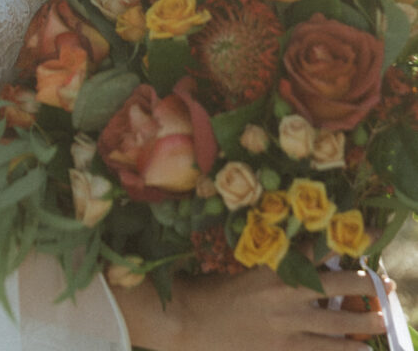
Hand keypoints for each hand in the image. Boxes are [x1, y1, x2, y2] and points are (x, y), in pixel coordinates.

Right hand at [168, 266, 390, 350]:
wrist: (192, 322)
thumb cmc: (213, 291)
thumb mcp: (245, 269)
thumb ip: (274, 267)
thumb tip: (301, 262)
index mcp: (273, 267)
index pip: (314, 250)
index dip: (341, 244)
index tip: (364, 237)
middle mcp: (284, 293)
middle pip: (335, 286)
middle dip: (363, 284)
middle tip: (384, 284)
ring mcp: (286, 323)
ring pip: (335, 322)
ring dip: (363, 321)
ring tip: (382, 318)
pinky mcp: (282, 348)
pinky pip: (321, 349)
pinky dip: (343, 350)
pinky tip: (360, 350)